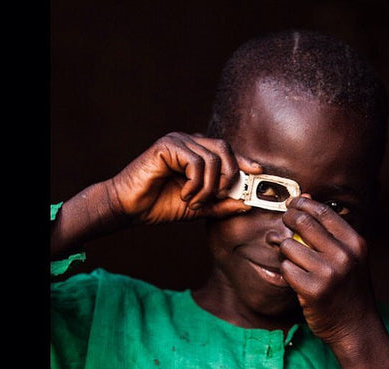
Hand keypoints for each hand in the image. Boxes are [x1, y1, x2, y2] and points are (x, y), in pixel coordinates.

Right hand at [109, 132, 262, 224]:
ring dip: (208, 188)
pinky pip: (196, 163)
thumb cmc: (160, 204)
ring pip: (212, 160)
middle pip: (225, 149)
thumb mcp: (199, 207)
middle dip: (229, 177)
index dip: (244, 160)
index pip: (227, 151)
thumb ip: (222, 204)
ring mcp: (178, 141)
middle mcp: (189, 142)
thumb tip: (247, 203)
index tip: (259, 172)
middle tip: (219, 197)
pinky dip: (195, 184)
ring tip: (194, 202)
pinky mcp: (167, 146)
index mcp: (197, 153)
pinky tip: (184, 194)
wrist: (130, 207)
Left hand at [279, 194, 376, 345]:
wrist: (356, 327)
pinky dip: (287, 272)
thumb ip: (330, 232)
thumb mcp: (350, 257)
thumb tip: (305, 198)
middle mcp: (344, 255)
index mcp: (355, 243)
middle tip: (283, 225)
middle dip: (287, 220)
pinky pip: (286, 269)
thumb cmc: (349, 290)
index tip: (292, 205)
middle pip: (302, 222)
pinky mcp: (312, 290)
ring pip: (289, 246)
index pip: (322, 212)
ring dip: (284, 251)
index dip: (302, 204)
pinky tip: (296, 279)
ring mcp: (328, 273)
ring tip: (291, 259)